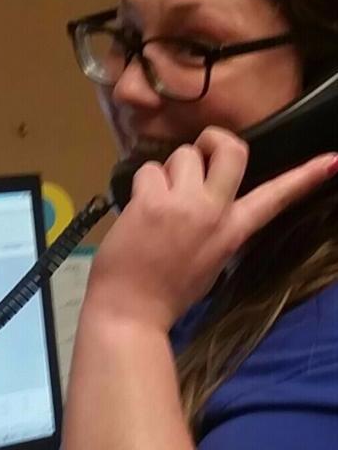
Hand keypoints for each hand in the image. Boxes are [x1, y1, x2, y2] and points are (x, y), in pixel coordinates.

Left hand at [86, 126, 337, 330]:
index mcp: (234, 230)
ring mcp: (183, 204)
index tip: (333, 160)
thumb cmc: (168, 289)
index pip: (276, 197)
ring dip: (168, 169)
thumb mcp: (212, 259)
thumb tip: (206, 194)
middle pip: (232, 149)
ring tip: (158, 196)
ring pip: (183, 154)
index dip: (306, 176)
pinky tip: (138, 206)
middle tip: (199, 153)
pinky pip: (148, 169)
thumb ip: (218, 225)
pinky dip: (142, 182)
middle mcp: (214, 212)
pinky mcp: (151, 202)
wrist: (132, 309)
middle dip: (215, 140)